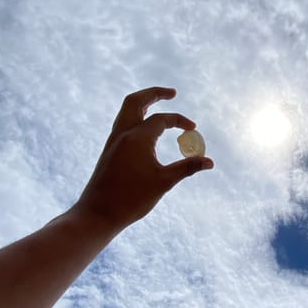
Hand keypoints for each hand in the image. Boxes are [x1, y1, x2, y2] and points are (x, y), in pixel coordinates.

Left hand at [74, 87, 213, 232]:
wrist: (98, 214)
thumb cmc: (132, 199)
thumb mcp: (164, 182)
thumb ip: (187, 168)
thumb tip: (209, 162)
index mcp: (137, 138)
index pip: (161, 119)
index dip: (179, 121)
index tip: (193, 128)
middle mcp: (123, 134)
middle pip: (136, 101)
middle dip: (154, 94)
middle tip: (171, 93)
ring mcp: (113, 141)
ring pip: (126, 110)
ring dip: (143, 103)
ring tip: (157, 104)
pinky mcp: (109, 150)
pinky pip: (123, 123)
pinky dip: (136, 117)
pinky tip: (144, 127)